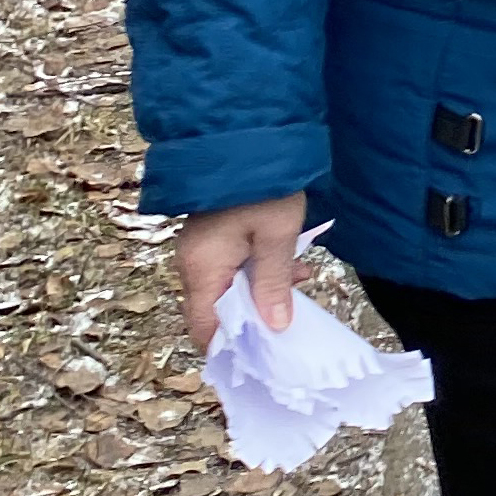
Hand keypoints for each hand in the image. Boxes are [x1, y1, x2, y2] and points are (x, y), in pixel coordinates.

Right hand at [174, 193, 307, 351]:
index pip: (206, 326)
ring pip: (228, 287)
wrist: (250, 137)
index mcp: (201, 269)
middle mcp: (193, 263)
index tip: (261, 358)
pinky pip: (232, 267)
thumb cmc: (265, 187)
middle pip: (217, 309)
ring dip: (262, 290)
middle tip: (291, 315)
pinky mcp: (214, 236)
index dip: (231, 347)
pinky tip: (292, 264)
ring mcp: (201, 249)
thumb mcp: (277, 236)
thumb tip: (275, 328)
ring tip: (301, 279)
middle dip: (254, 317)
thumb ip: (273, 284)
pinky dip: (258, 270)